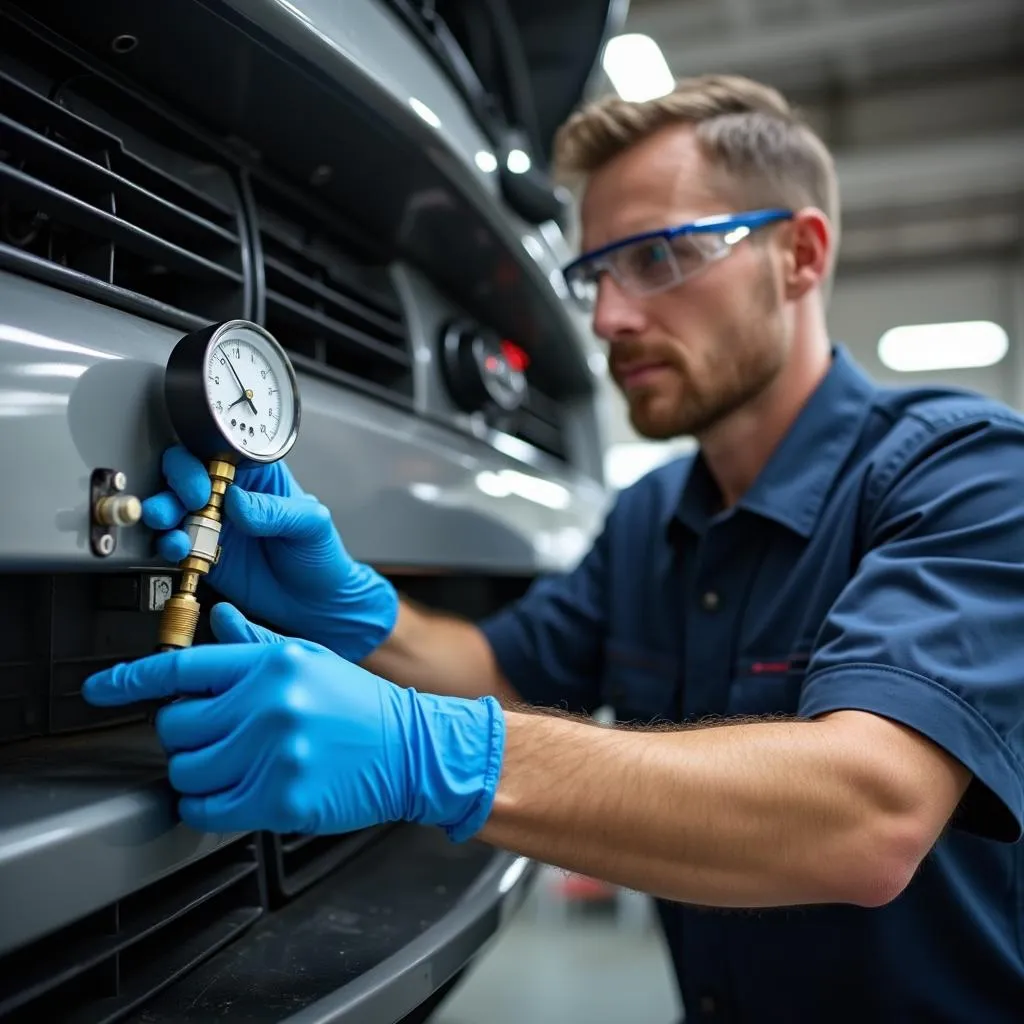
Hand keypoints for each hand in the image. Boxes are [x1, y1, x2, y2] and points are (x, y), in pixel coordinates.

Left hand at [81, 604, 504, 837]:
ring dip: (198, 774)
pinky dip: (209, 807)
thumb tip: (215, 618)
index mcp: (273, 662)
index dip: (129, 679)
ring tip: (234, 768)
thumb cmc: (360, 705)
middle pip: (175, 726)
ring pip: (185, 771)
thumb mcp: (310, 659)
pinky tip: (236, 794)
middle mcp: (270, 702)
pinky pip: (207, 809)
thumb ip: (255, 643)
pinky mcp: (281, 796)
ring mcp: (275, 751)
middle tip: (219, 738)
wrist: (413, 748)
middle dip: (187, 736)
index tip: (99, 689)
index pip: (182, 667)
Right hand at [142, 445, 397, 661]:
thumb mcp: (311, 524)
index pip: (222, 452)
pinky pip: (176, 543)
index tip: (206, 481)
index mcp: (258, 475)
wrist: (315, 603)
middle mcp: (230, 495)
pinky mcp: (202, 554)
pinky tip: (178, 549)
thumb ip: (276, 510)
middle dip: (178, 483)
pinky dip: (169, 544)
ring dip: (165, 512)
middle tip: (189, 501)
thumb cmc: (320, 554)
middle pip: (188, 474)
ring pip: (175, 507)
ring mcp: (214, 524)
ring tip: (171, 525)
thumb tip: (237, 500)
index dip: (205, 460)